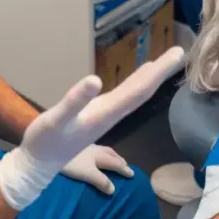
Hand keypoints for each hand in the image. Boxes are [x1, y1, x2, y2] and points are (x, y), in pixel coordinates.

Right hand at [0, 47, 184, 210]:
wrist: (38, 166)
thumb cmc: (44, 142)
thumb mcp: (55, 120)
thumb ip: (74, 101)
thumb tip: (95, 79)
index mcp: (106, 113)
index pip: (139, 90)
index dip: (158, 73)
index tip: (177, 56)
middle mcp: (111, 114)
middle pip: (142, 91)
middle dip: (161, 72)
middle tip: (179, 51)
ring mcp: (105, 115)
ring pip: (134, 94)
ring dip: (151, 77)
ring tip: (165, 62)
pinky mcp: (97, 115)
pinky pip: (124, 97)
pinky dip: (135, 84)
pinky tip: (139, 78)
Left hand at [61, 144, 133, 194]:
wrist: (52, 148)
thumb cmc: (70, 162)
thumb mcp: (87, 174)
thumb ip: (100, 181)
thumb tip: (114, 190)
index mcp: (100, 155)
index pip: (115, 163)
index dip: (124, 169)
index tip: (133, 174)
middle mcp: (96, 149)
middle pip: (111, 154)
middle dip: (119, 160)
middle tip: (126, 165)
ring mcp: (86, 146)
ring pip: (103, 150)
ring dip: (111, 155)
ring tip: (114, 159)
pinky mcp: (77, 145)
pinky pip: (95, 149)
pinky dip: (100, 153)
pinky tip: (95, 155)